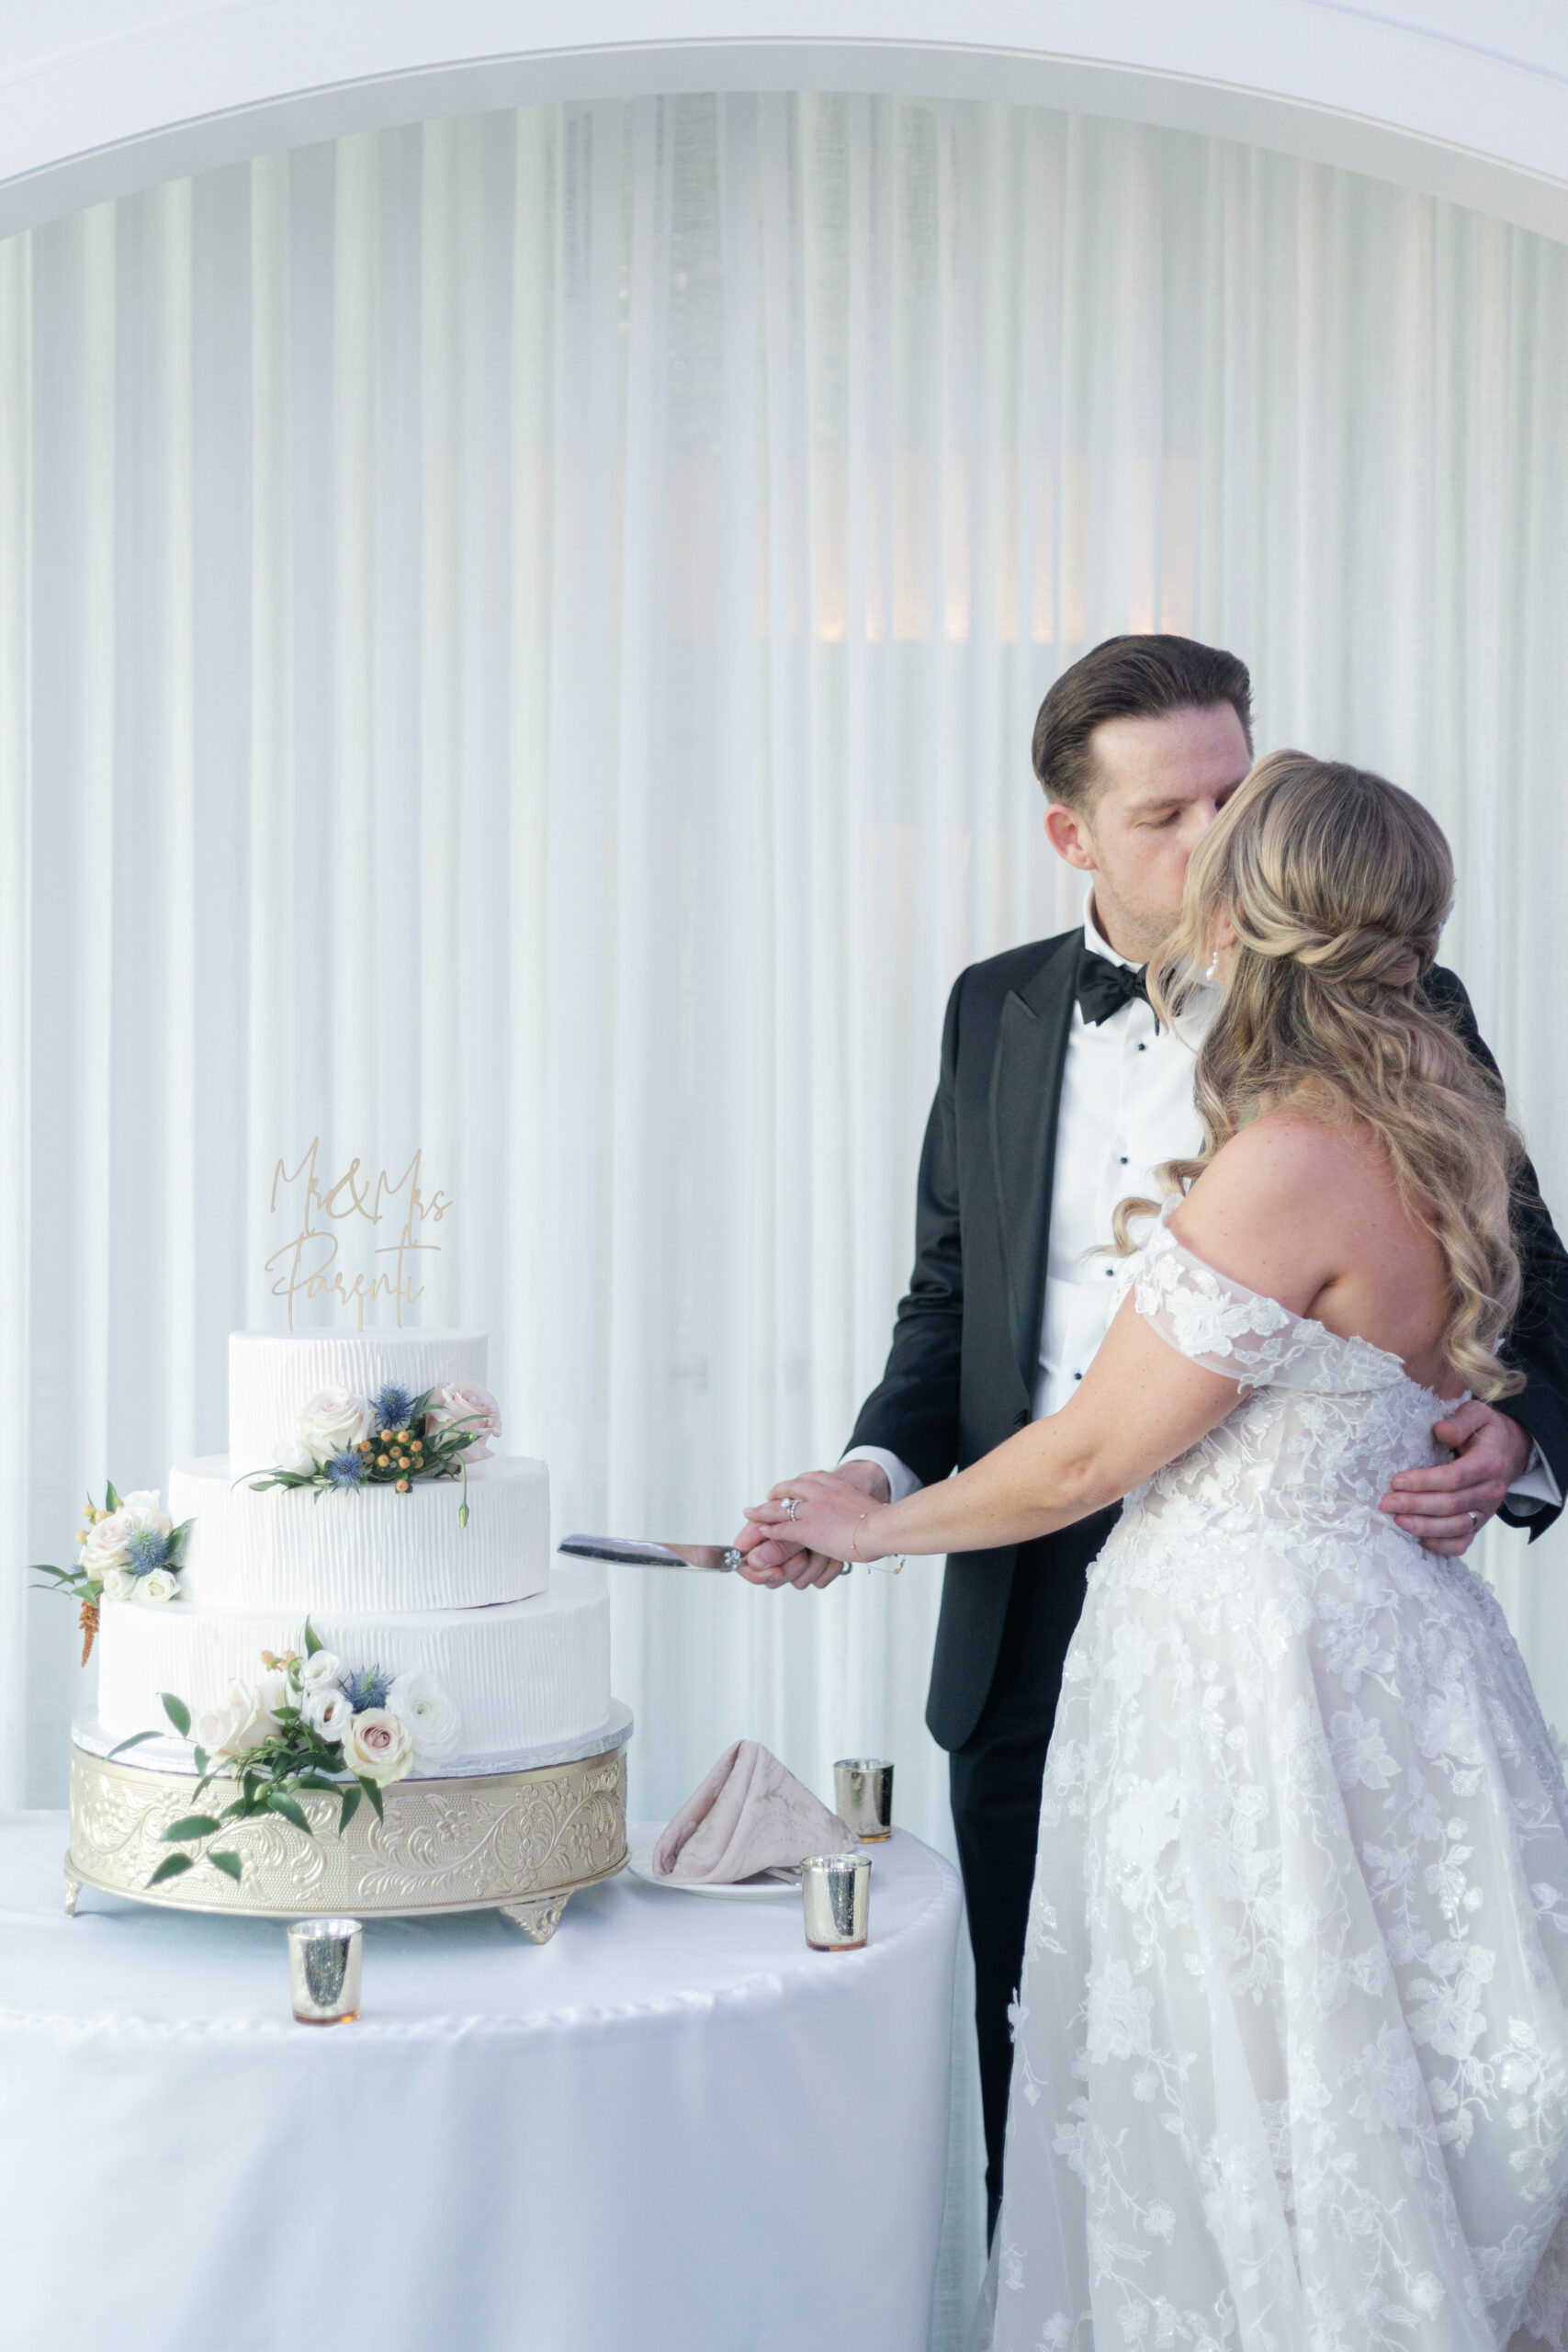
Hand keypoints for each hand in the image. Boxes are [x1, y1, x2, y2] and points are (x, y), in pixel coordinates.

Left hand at [733, 1460, 890, 1589]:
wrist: (881, 1527)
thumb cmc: (881, 1521)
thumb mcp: (865, 1505)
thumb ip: (855, 1507)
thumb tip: (862, 1515)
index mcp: (835, 1485)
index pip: (809, 1479)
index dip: (797, 1484)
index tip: (792, 1488)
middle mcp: (819, 1492)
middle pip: (790, 1488)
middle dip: (777, 1492)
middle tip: (768, 1497)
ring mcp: (811, 1510)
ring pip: (779, 1508)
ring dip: (762, 1511)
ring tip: (751, 1513)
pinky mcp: (806, 1529)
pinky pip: (781, 1529)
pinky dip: (770, 1530)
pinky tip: (762, 1531)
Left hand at [1379, 1402, 1532, 1554]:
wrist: (1508, 1450)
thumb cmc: (1484, 1431)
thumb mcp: (1476, 1414)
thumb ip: (1460, 1421)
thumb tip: (1441, 1431)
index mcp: (1489, 1462)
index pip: (1455, 1477)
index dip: (1424, 1481)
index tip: (1396, 1481)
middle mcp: (1491, 1490)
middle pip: (1452, 1504)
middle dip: (1416, 1505)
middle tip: (1387, 1503)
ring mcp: (1486, 1511)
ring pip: (1456, 1527)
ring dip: (1425, 1527)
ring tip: (1398, 1522)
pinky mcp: (1479, 1523)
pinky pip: (1463, 1543)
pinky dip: (1441, 1546)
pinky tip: (1418, 1539)